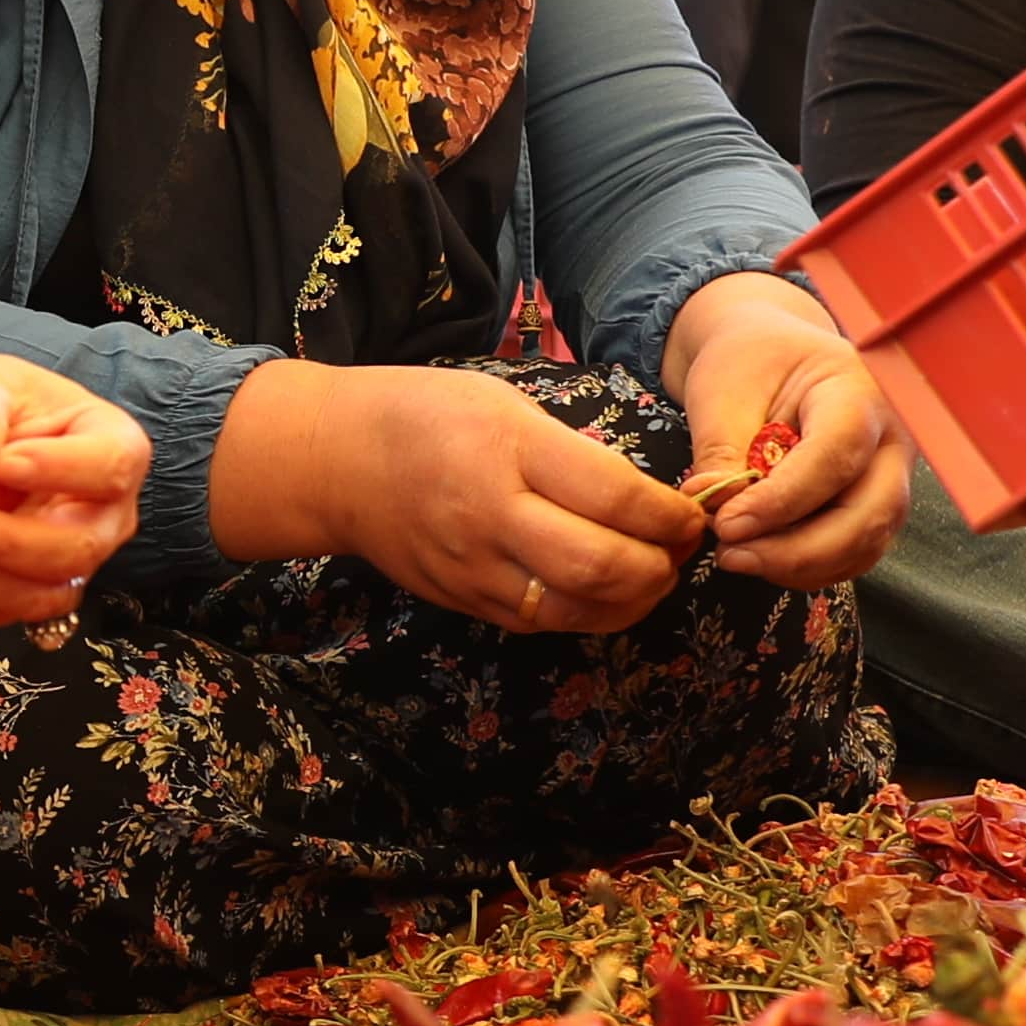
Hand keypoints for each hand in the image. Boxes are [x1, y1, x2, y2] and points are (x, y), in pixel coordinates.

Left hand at [0, 350, 143, 630]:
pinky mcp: (34, 590)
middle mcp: (106, 512)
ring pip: (42, 595)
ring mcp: (74, 559)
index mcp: (113, 444)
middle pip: (79, 547)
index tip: (3, 463)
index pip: (112, 465)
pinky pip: (0, 610)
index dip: (61, 470)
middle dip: (8, 541)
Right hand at [204, 356, 704, 631]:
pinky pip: (543, 621)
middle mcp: (492, 515)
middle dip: (660, 566)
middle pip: (602, 566)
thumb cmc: (426, 414)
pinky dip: (588, 612)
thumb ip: (571, 454)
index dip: (670, 516)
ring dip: (633, 600)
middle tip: (679, 550)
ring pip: (577, 608)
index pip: (616, 498)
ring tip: (651, 575)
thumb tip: (643, 500)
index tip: (690, 515)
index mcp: (510, 449)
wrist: (335, 461)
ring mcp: (474, 567)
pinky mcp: (463, 600)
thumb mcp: (505, 404)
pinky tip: (604, 591)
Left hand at [660, 273, 908, 590]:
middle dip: (799, 549)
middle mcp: (891, 438)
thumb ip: (721, 449)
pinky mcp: (875, 506)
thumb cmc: (751, 363)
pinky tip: (762, 556)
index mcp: (859, 391)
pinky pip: (855, 552)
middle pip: (869, 512)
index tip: (727, 524)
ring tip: (736, 556)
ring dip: (801, 565)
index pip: (836, 454)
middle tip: (731, 555)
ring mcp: (892, 476)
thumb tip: (714, 507)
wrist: (775, 357)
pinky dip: (810, 567)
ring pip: (866, 542)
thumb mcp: (725, 389)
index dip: (782, 500)